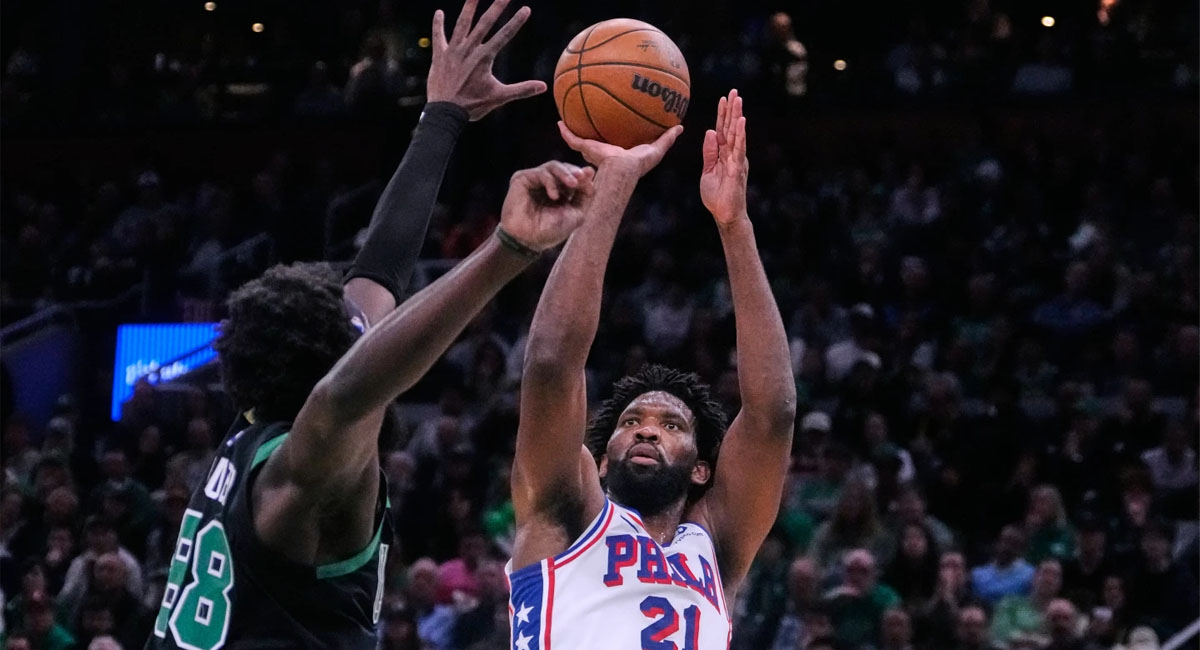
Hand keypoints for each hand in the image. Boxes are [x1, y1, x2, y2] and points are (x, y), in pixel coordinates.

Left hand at [427, 0, 545, 120]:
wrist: (445, 112)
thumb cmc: (472, 106)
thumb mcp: (499, 98)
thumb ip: (522, 90)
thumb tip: (543, 87)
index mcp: (484, 58)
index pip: (504, 35)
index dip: (516, 22)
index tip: (526, 9)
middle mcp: (469, 49)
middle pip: (485, 23)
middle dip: (497, 6)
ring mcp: (453, 50)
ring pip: (462, 23)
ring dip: (469, 7)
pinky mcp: (439, 55)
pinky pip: (437, 36)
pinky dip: (438, 24)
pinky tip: (438, 12)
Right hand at [499, 162, 595, 251]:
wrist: (528, 240)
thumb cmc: (551, 231)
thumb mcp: (576, 214)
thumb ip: (585, 194)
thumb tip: (590, 171)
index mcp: (562, 192)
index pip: (574, 177)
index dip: (583, 175)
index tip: (590, 174)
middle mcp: (548, 185)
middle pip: (565, 168)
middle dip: (575, 172)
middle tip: (581, 176)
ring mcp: (535, 180)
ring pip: (553, 166)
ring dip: (565, 173)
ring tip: (573, 183)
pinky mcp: (522, 179)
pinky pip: (540, 173)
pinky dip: (550, 182)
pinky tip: (554, 196)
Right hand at [558, 122, 681, 176]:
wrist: (622, 169)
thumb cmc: (639, 164)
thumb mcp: (656, 149)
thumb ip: (667, 138)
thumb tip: (680, 127)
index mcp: (619, 152)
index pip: (615, 141)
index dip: (613, 132)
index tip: (613, 121)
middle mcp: (604, 151)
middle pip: (595, 140)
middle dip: (591, 130)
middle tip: (588, 117)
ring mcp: (592, 150)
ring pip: (580, 139)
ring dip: (573, 131)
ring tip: (566, 118)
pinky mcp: (585, 148)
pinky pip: (572, 139)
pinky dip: (565, 131)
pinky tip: (559, 122)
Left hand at [700, 89, 748, 224]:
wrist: (724, 214)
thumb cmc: (717, 195)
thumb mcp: (707, 170)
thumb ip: (709, 152)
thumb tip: (709, 131)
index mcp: (723, 153)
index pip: (722, 130)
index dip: (722, 114)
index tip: (723, 98)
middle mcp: (732, 154)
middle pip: (731, 128)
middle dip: (732, 109)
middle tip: (734, 91)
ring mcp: (736, 160)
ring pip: (737, 134)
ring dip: (737, 116)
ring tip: (738, 100)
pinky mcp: (738, 168)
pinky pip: (739, 149)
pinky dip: (740, 135)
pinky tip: (741, 123)